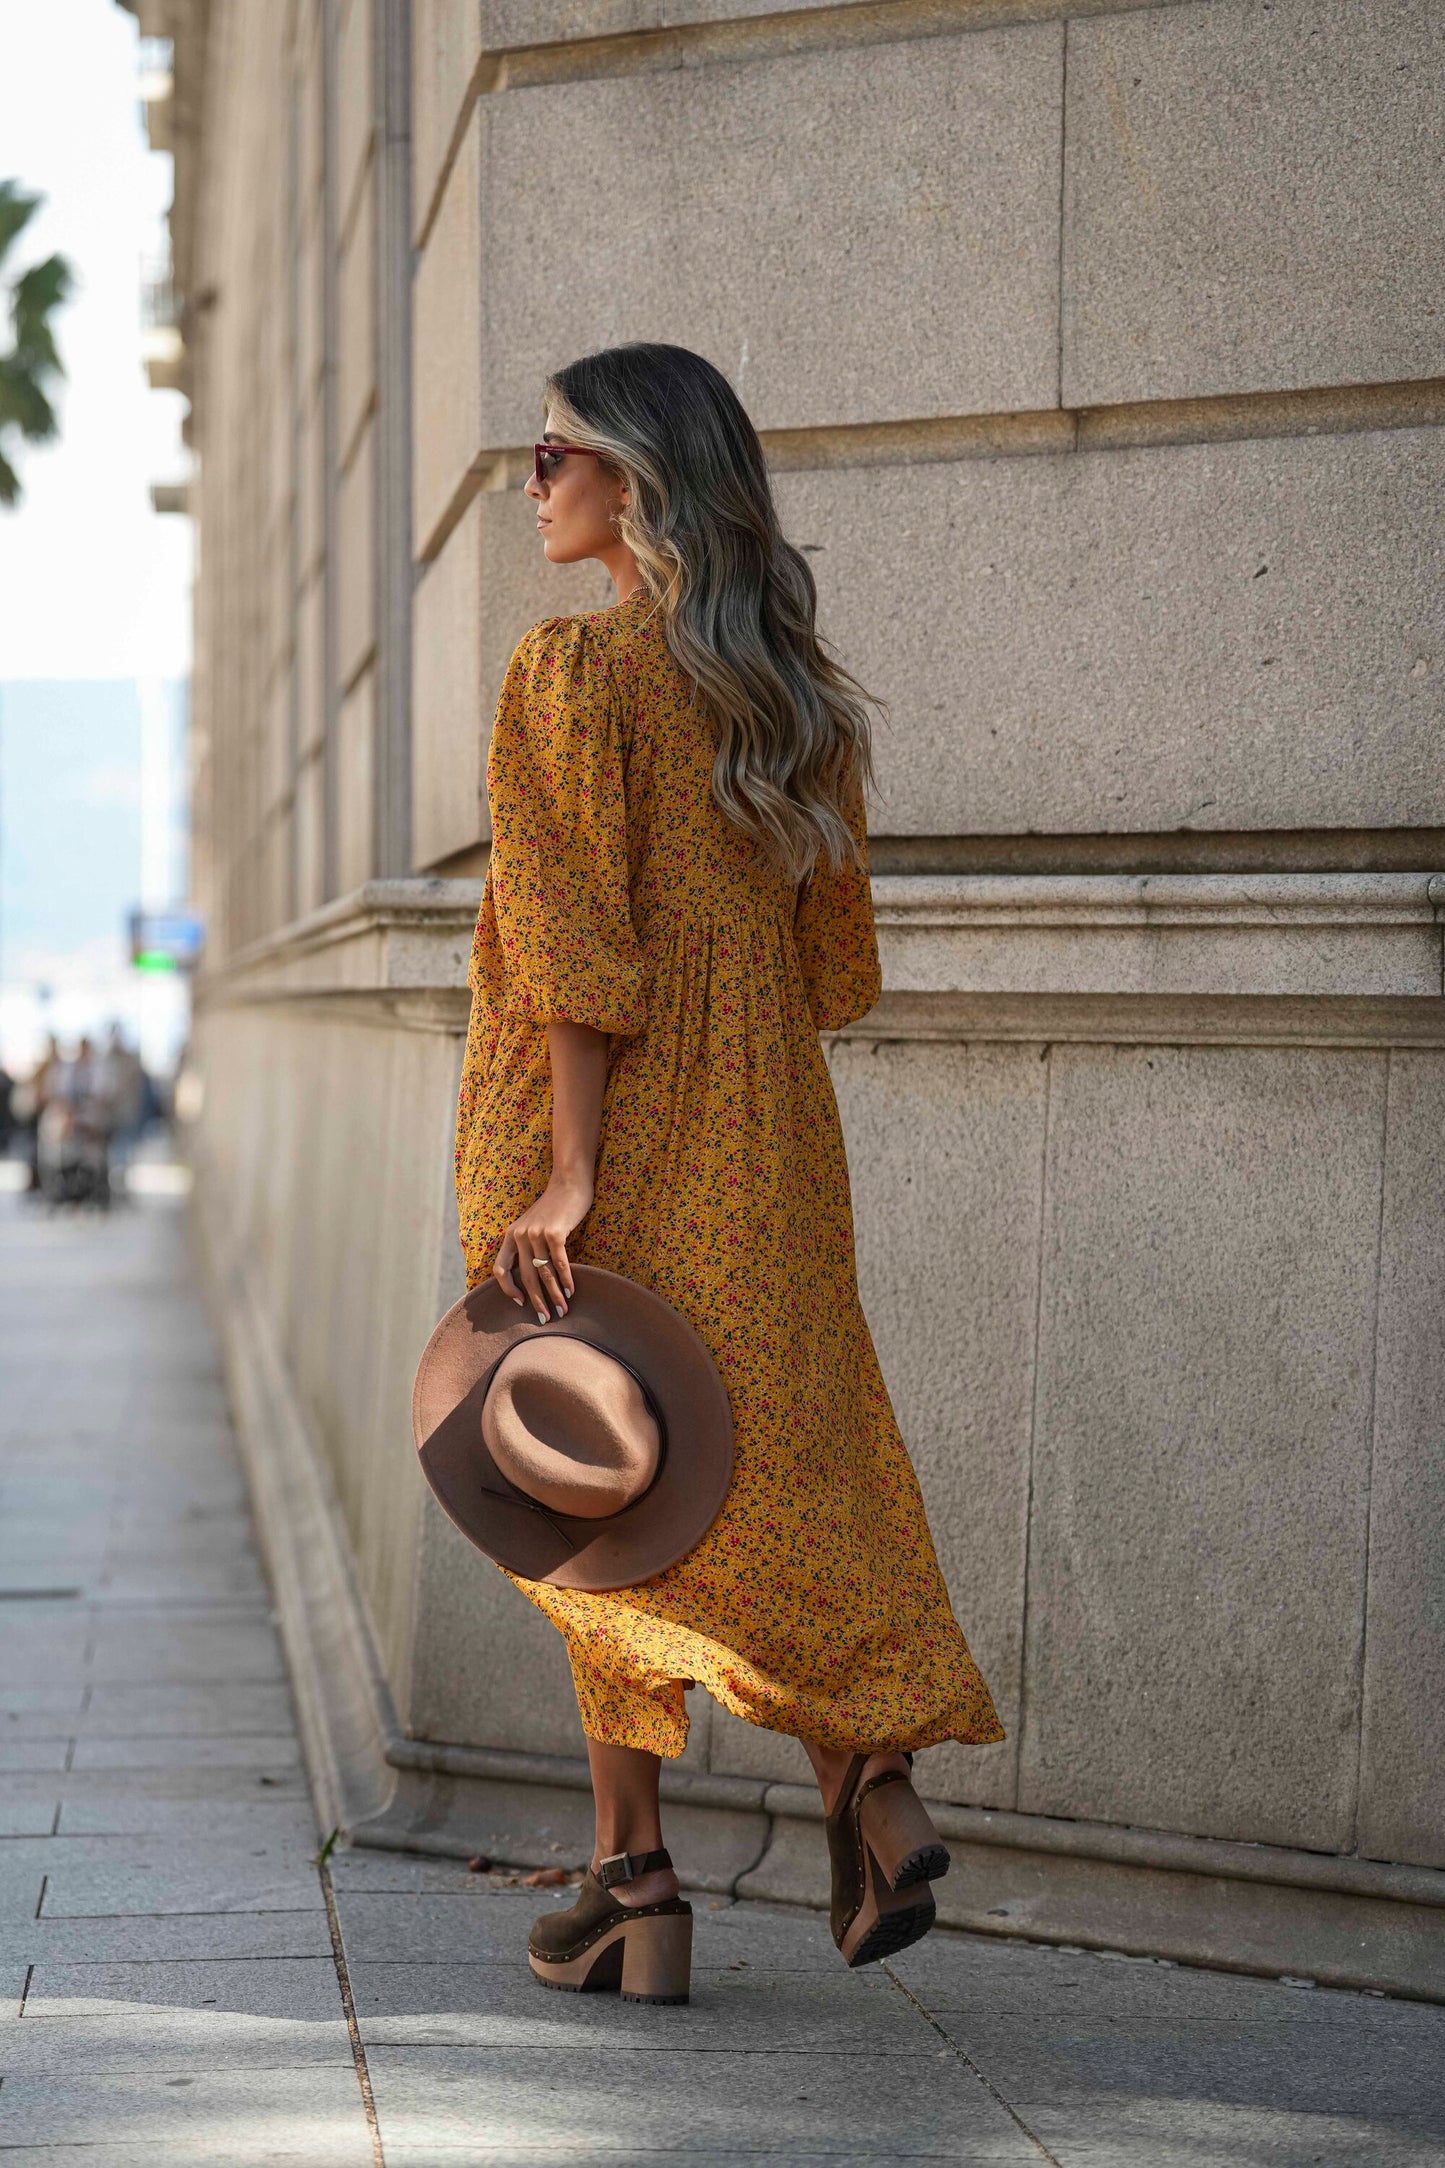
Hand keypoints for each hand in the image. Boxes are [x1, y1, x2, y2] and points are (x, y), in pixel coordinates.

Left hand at [493, 1170, 593, 1323]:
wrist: (568, 1182)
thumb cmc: (554, 1207)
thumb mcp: (533, 1224)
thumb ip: (528, 1245)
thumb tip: (534, 1275)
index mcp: (511, 1235)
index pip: (500, 1269)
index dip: (507, 1289)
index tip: (519, 1303)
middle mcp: (520, 1235)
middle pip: (525, 1277)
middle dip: (536, 1301)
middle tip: (545, 1318)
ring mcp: (536, 1233)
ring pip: (544, 1273)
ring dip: (554, 1295)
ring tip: (562, 1311)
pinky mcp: (555, 1232)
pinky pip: (560, 1263)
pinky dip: (566, 1279)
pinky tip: (572, 1291)